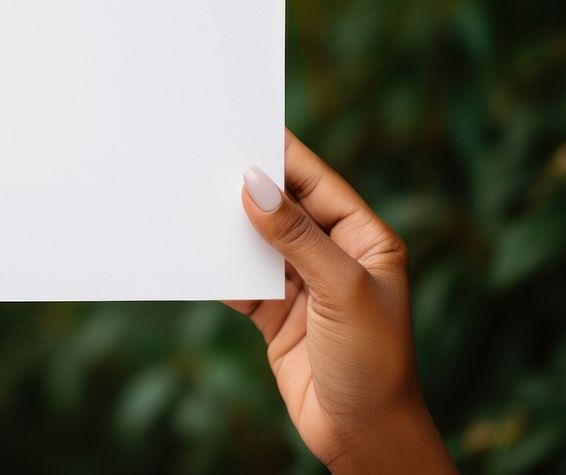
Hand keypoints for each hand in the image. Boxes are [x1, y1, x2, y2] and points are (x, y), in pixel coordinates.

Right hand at [228, 130, 454, 472]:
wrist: (360, 436)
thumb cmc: (373, 363)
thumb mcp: (341, 291)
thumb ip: (296, 237)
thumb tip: (255, 186)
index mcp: (366, 239)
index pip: (318, 185)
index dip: (283, 157)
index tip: (246, 130)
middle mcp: (334, 255)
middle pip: (284, 209)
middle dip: (249, 188)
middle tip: (207, 159)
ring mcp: (302, 284)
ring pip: (258, 242)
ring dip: (230, 226)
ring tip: (191, 198)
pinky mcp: (276, 313)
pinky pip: (242, 279)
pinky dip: (220, 267)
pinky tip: (194, 250)